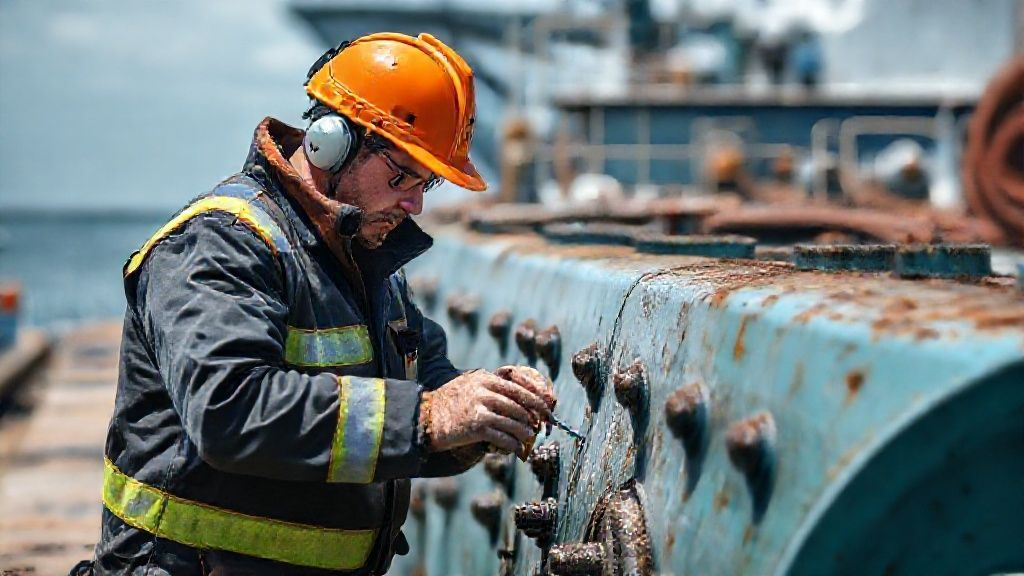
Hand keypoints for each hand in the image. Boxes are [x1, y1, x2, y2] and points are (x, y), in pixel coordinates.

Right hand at [420, 368, 555, 454]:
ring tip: (528, 440)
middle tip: (542, 428)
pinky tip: (515, 449)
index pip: (520, 387)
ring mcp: (480, 408)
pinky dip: (513, 445)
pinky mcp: (476, 427)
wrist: (423, 418)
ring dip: (525, 434)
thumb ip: (494, 390)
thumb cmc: (450, 405)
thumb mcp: (471, 387)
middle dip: (535, 419)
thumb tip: (524, 405)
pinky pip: (504, 437)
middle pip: (521, 405)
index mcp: (485, 378)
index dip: (538, 400)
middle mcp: (484, 390)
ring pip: (515, 422)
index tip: (549, 410)